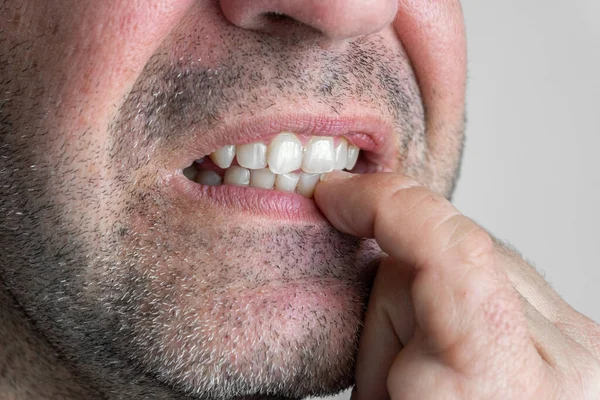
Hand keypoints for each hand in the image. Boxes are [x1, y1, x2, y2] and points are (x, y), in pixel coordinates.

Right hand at [315, 171, 599, 399]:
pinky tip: (456, 354)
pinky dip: (460, 298)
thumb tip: (347, 273)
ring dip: (430, 302)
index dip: (383, 203)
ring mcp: (581, 345)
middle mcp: (561, 360)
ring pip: (475, 259)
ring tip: (429, 379)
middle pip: (445, 254)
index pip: (449, 251)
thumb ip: (374, 339)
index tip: (335, 195)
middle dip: (391, 301)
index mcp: (496, 390)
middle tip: (389, 380)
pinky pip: (502, 279)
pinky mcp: (585, 337)